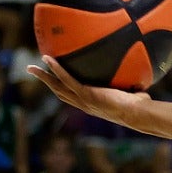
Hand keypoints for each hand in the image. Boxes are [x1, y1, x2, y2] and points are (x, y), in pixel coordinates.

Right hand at [28, 56, 149, 120]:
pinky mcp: (86, 93)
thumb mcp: (131, 94)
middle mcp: (83, 104)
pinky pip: (67, 79)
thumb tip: (140, 78)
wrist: (137, 114)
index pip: (71, 95)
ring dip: (44, 76)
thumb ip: (131, 87)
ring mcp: (83, 99)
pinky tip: (48, 59)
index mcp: (91, 104)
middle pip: (58, 91)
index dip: (61, 88)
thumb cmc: (138, 107)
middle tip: (33, 71)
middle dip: (45, 82)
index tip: (54, 80)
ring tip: (31, 67)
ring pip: (57, 86)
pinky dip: (57, 69)